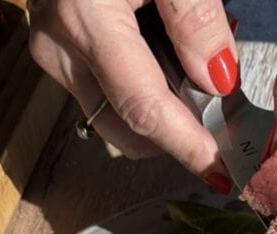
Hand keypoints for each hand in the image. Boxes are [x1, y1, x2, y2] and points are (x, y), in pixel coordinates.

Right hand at [27, 0, 237, 190]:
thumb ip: (195, 18)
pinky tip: (165, 52)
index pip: (143, 109)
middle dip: (177, 131)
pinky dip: (144, 85)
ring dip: (161, 109)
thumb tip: (219, 83)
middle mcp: (59, 48)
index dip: (187, 146)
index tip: (223, 172)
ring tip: (192, 64)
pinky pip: (105, 91)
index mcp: (85, 20)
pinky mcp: (57, 50)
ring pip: (116, 116)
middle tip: (222, 109)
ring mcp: (53, 52)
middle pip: (128, 127)